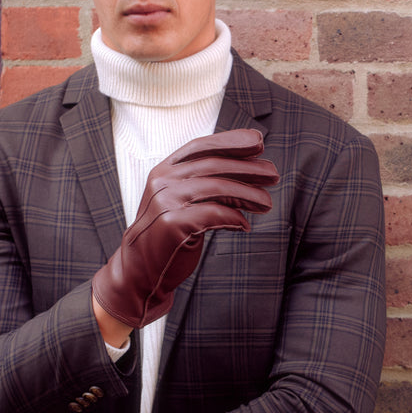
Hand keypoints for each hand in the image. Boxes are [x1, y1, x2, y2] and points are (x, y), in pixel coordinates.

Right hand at [92, 129, 278, 328]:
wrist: (138, 271)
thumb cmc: (165, 236)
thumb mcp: (181, 202)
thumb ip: (204, 185)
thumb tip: (249, 171)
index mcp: (164, 171)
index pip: (201, 146)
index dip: (231, 141)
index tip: (259, 142)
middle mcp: (162, 181)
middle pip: (214, 165)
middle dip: (248, 168)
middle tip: (273, 174)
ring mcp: (165, 202)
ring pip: (217, 187)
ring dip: (247, 193)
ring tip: (266, 203)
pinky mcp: (172, 224)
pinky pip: (213, 214)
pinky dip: (234, 218)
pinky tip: (244, 225)